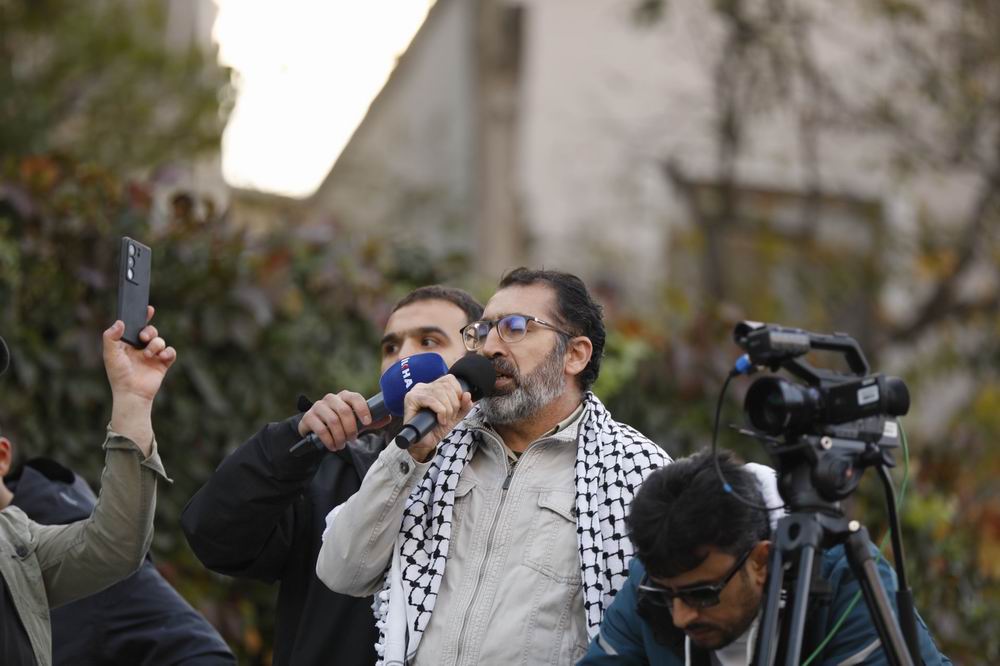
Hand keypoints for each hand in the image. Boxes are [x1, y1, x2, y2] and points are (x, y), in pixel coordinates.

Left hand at [105, 306, 175, 453]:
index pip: (136, 326)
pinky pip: (171, 352)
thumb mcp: (110, 354)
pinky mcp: (163, 364)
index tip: (148, 309)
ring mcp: (152, 356)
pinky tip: (161, 357)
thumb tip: (119, 322)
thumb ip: (111, 337)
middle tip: (144, 338)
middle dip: (150, 331)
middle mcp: (141, 348)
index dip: (142, 317)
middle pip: (151, 331)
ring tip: (149, 354)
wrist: (132, 393)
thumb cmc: (118, 375)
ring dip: (156, 345)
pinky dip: (168, 353)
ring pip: (160, 341)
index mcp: (128, 344)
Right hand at [298, 391, 391, 451]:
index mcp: (345, 396)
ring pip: (332, 420)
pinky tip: (333, 446)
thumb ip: (371, 421)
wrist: (316, 430)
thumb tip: (387, 418)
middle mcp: (331, 398)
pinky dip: (329, 440)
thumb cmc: (340, 424)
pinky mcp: (308, 417)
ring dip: (340, 436)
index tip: (367, 422)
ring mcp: (318, 406)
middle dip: (351, 428)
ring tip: (342, 445)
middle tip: (352, 439)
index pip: (355, 398)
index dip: (362, 409)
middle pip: (344, 410)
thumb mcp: (356, 422)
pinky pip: (320, 429)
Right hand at [402, 375, 472, 462]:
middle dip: (453, 404)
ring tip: (444, 420)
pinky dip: (440, 411)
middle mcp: (424, 386)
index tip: (457, 407)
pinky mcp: (411, 398)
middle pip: (446, 386)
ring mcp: (416, 391)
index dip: (458, 392)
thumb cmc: (436, 428)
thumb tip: (467, 395)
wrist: (424, 443)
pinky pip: (432, 400)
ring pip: (440, 392)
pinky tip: (440, 420)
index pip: (450, 379)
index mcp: (434, 386)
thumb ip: (463, 406)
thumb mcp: (455, 416)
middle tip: (450, 417)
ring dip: (447, 409)